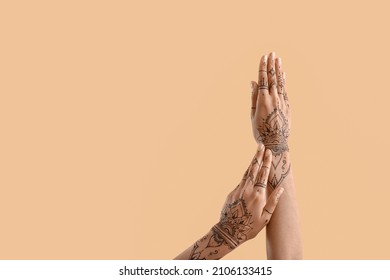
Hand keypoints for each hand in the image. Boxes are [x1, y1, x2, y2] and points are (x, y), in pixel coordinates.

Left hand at [188, 145, 283, 259]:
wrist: (229, 231)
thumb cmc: (250, 227)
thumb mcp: (265, 217)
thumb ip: (273, 201)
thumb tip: (281, 189)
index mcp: (258, 195)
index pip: (263, 174)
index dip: (266, 162)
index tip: (268, 152)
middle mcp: (248, 190)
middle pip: (254, 169)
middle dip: (258, 156)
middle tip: (260, 145)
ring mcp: (238, 190)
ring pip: (246, 173)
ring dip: (252, 162)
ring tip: (256, 153)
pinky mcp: (232, 192)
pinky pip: (241, 181)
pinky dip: (246, 174)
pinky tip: (250, 170)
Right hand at [250, 52, 290, 154]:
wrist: (275, 142)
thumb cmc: (260, 130)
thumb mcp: (253, 114)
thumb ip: (253, 97)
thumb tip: (253, 82)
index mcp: (263, 100)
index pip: (263, 79)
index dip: (263, 67)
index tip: (263, 56)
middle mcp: (273, 98)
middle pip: (273, 77)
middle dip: (271, 64)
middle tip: (272, 53)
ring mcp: (282, 101)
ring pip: (280, 82)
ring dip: (279, 69)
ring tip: (278, 59)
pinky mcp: (288, 106)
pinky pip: (285, 90)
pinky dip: (284, 80)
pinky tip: (283, 73)